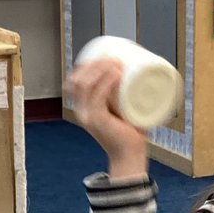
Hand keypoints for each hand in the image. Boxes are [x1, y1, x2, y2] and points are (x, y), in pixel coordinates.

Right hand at [65, 57, 147, 179]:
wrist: (130, 156)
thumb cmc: (129, 132)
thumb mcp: (123, 108)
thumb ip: (124, 94)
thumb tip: (138, 74)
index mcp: (83, 107)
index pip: (75, 79)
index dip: (88, 64)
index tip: (107, 56)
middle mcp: (81, 110)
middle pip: (79, 78)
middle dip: (95, 63)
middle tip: (116, 59)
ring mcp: (88, 116)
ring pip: (86, 84)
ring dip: (101, 69)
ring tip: (118, 64)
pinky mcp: (98, 121)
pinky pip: (97, 98)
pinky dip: (106, 83)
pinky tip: (116, 74)